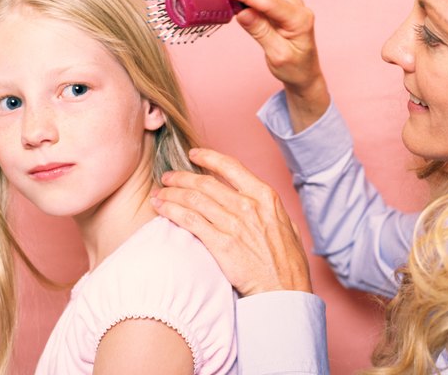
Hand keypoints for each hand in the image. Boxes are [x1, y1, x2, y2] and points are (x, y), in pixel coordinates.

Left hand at [151, 148, 312, 296]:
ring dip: (172, 194)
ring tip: (159, 194)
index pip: (231, 167)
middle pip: (206, 183)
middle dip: (182, 178)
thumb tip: (260, 204)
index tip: (193, 156)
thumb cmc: (288, 264)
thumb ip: (270, 212)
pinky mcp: (221, 243)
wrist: (284, 291)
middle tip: (168, 178)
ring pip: (194, 199)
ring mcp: (234, 223)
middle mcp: (248, 205)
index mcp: (265, 197)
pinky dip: (172, 211)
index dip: (209, 158)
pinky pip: (190, 220)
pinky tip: (161, 209)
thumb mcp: (288, 227)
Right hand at [221, 0, 329, 131]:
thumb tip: (242, 12)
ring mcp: (291, 4)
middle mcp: (298, 7)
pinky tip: (237, 1)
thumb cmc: (294, 68)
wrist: (304, 74)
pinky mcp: (283, 5)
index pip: (268, 1)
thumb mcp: (277, 55)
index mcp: (299, 20)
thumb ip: (261, 32)